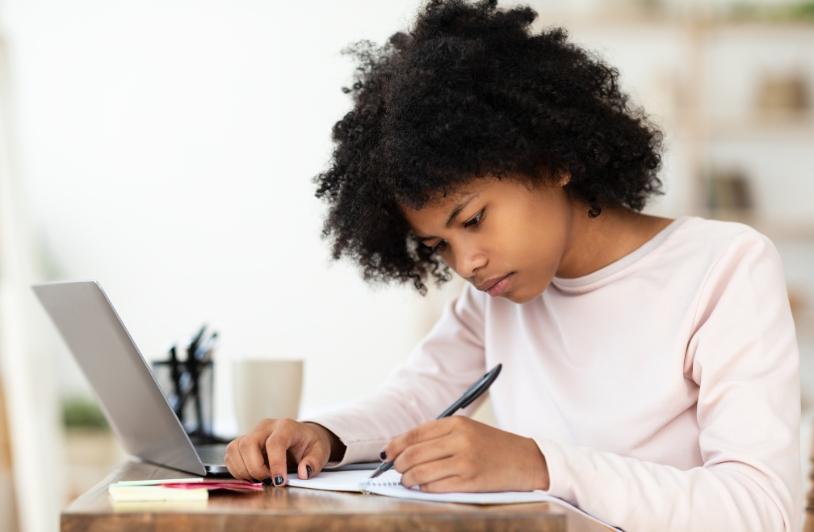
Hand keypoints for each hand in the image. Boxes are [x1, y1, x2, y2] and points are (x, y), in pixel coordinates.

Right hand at [224, 419, 344, 484]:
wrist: (303, 437)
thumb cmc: (310, 443)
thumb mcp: (321, 451)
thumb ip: (315, 462)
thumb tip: (303, 472)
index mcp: (286, 426)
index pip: (274, 443)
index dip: (275, 464)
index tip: (280, 481)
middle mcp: (266, 427)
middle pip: (248, 444)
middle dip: (255, 468)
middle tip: (268, 481)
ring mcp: (253, 433)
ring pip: (235, 448)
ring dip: (243, 469)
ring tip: (260, 478)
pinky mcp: (243, 442)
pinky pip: (231, 455)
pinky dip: (237, 469)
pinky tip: (251, 475)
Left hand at [382, 416, 548, 492]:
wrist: (527, 461)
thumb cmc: (494, 447)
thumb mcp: (468, 431)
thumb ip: (439, 436)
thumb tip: (403, 449)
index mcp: (457, 423)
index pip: (415, 434)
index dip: (396, 445)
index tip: (388, 454)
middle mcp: (460, 440)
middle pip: (413, 453)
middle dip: (398, 464)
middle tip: (397, 470)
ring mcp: (465, 461)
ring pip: (420, 472)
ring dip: (408, 480)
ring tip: (408, 481)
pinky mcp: (470, 482)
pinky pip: (435, 487)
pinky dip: (424, 489)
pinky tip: (425, 487)